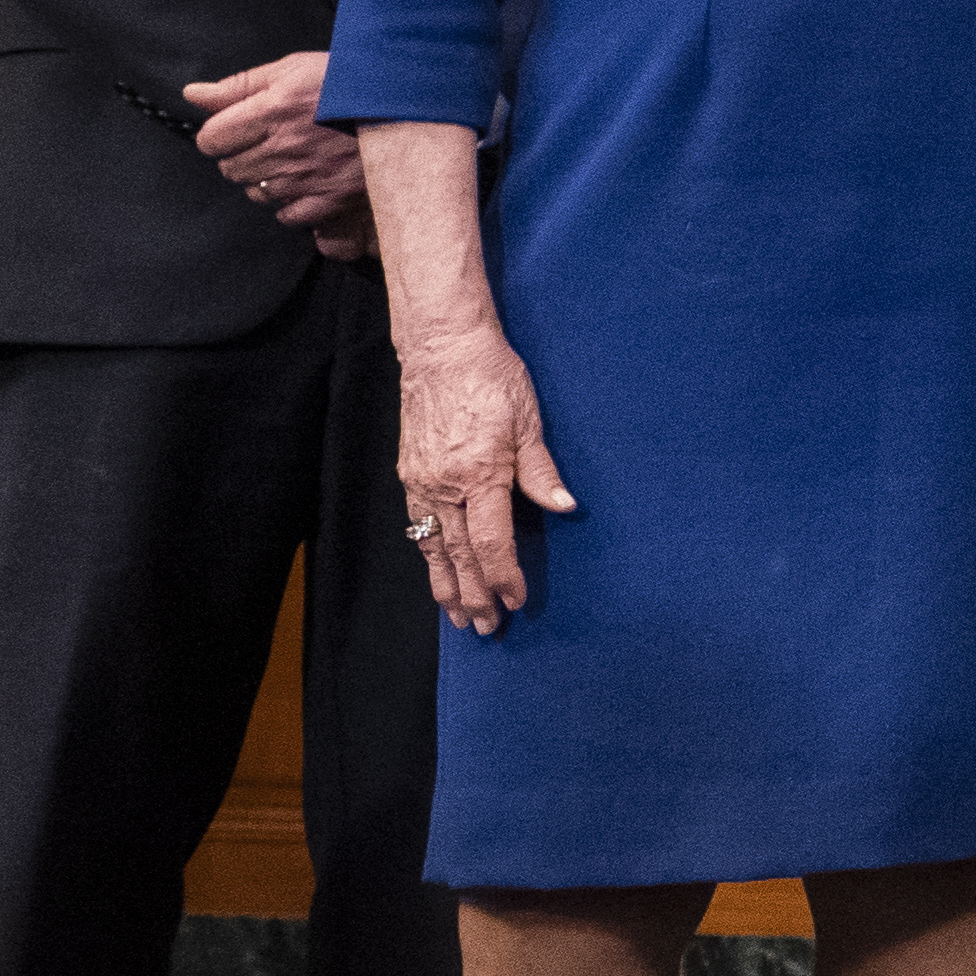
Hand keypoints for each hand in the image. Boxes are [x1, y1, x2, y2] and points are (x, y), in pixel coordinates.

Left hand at [182, 52, 364, 233]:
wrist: (405, 106)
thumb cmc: (349, 82)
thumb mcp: (292, 69)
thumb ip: (239, 85)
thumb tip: (193, 95)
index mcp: (270, 112)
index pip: (210, 140)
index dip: (219, 134)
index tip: (236, 128)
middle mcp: (283, 149)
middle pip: (231, 169)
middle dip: (242, 155)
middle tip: (270, 141)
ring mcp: (306, 178)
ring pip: (256, 193)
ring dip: (265, 179)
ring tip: (291, 160)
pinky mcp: (330, 199)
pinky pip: (288, 215)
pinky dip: (291, 203)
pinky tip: (305, 183)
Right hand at [394, 324, 574, 632]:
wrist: (442, 348)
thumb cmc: (492, 378)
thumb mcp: (528, 420)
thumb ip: (542, 471)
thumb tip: (566, 508)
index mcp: (479, 473)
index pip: (491, 541)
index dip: (504, 575)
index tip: (515, 601)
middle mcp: (444, 484)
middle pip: (458, 555)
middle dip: (474, 594)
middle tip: (486, 627)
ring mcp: (421, 481)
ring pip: (432, 547)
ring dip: (446, 585)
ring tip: (458, 616)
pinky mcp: (410, 474)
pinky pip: (418, 527)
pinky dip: (428, 556)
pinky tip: (437, 573)